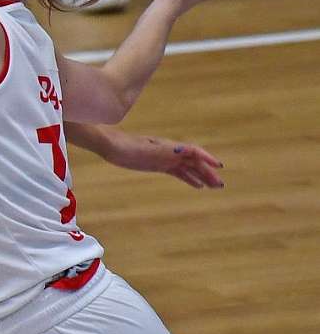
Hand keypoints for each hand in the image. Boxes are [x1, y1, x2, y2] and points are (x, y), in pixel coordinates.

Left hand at [107, 131, 224, 188]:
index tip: (219, 166)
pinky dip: (190, 178)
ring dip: (202, 176)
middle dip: (208, 172)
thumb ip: (164, 150)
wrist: (112, 146)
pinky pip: (179, 172)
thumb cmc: (128, 146)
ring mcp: (166, 158)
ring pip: (189, 168)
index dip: (207, 158)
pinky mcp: (159, 165)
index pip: (194, 151)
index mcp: (170, 146)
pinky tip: (198, 186)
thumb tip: (183, 149)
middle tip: (220, 185)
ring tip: (214, 187)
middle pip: (194, 161)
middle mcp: (171, 151)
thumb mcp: (146, 149)